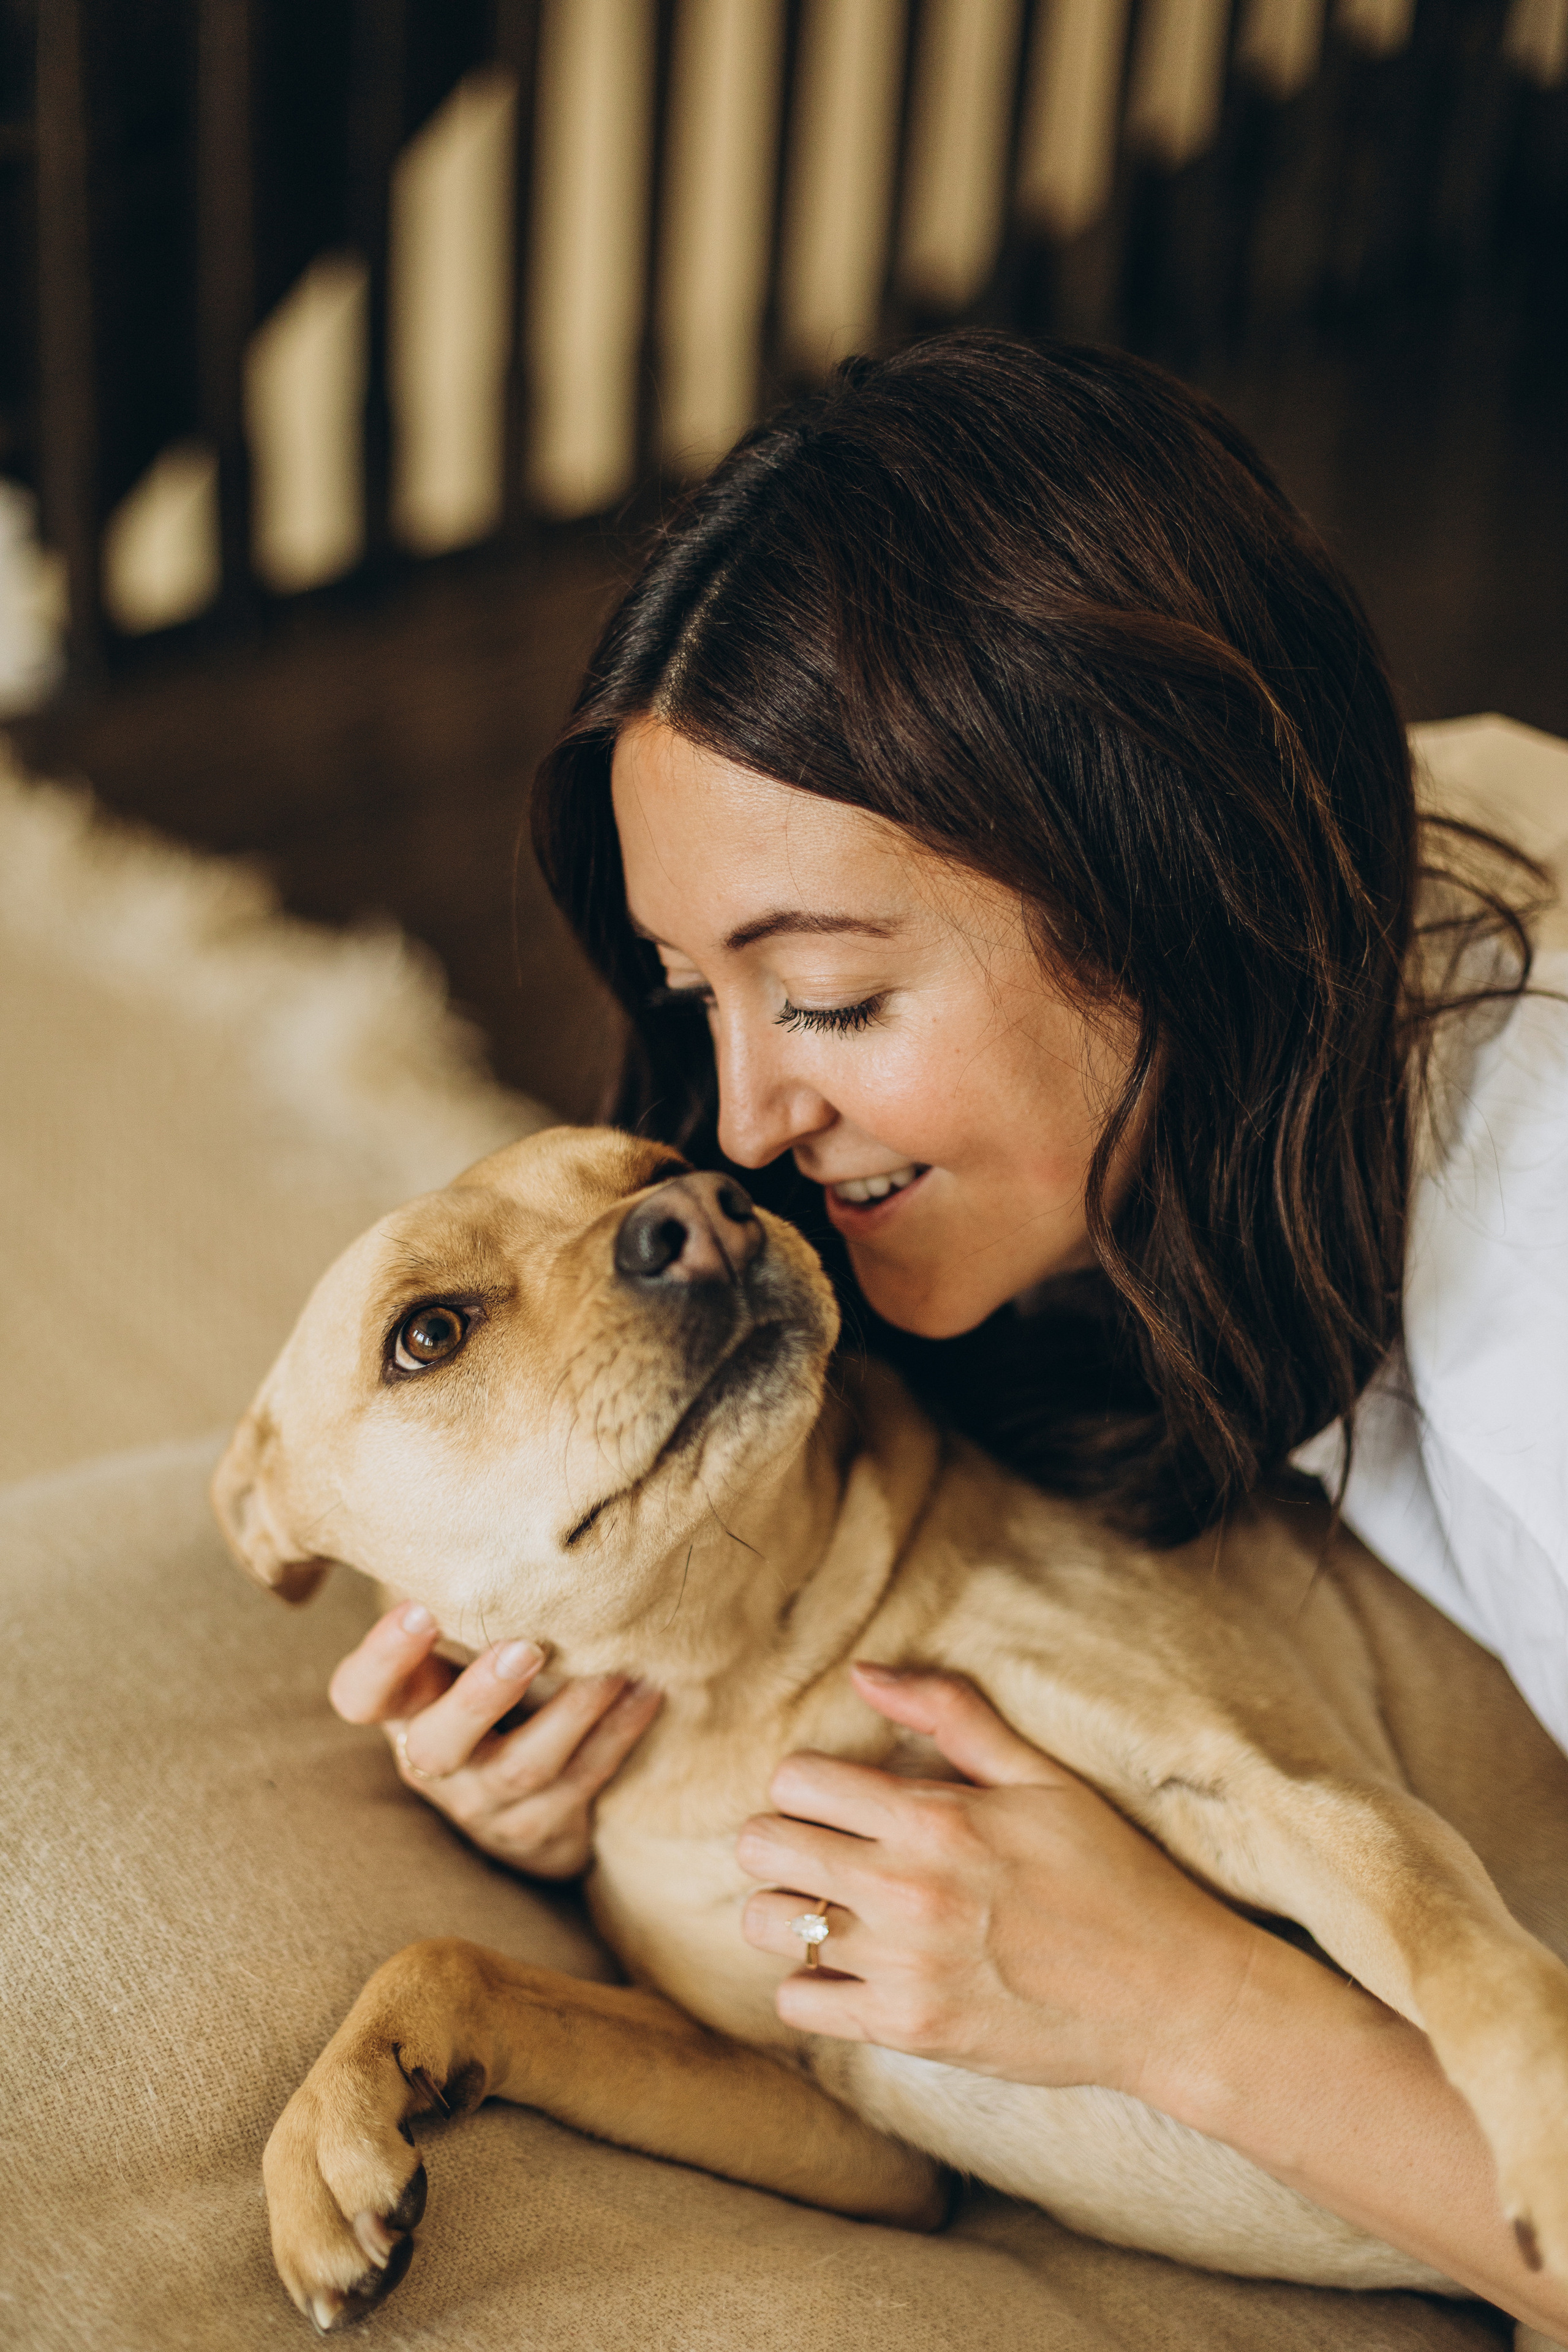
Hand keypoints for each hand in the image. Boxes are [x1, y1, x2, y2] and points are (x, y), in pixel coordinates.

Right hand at [330, 1601, 661, 1878]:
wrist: (518, 1793)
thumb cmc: (479, 1678)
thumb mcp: (448, 1643)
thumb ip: (451, 1590)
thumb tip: (473, 1480)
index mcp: (399, 1707)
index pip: (359, 1696)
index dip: (382, 1659)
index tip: (419, 1607)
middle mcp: (430, 1759)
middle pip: (438, 1743)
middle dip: (481, 1696)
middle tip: (528, 1645)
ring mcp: (483, 1803)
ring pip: (522, 1768)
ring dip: (570, 1715)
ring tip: (611, 1667)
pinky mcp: (539, 1828)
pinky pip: (581, 1784)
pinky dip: (616, 1735)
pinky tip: (648, 1690)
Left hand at [738, 1663, 1259, 2103]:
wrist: (1168, 1997)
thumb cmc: (1109, 1875)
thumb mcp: (1042, 1777)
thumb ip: (950, 1714)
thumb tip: (863, 1674)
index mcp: (936, 1817)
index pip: (796, 1780)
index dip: (808, 1785)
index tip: (838, 1802)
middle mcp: (908, 1889)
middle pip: (762, 1847)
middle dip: (781, 1841)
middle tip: (822, 1852)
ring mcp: (904, 1966)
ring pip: (767, 1925)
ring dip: (788, 1913)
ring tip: (832, 1909)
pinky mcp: (908, 2031)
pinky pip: (798, 2003)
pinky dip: (812, 1985)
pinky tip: (854, 1969)